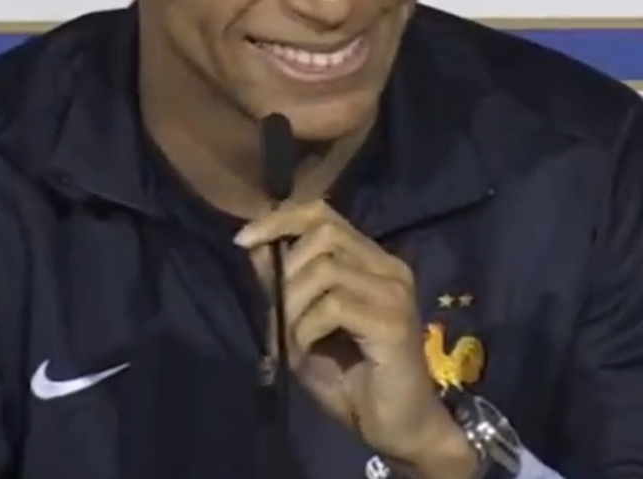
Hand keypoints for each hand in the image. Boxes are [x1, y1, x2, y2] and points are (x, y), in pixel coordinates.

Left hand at [235, 201, 475, 476]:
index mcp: (371, 261)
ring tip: (292, 337)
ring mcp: (395, 292)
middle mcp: (388, 267)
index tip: (243, 240)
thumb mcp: (303, 326)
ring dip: (293, 303)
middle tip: (276, 311)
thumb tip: (252, 246)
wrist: (399, 428)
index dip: (280, 218)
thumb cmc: (351, 380)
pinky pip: (333, 305)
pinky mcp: (393, 321)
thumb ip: (284, 286)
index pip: (322, 213)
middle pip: (324, 231)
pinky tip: (306, 351)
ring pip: (325, 268)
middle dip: (286, 268)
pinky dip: (306, 328)